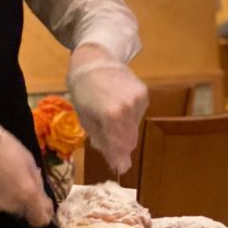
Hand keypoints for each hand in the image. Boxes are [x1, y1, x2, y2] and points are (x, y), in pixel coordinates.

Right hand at [0, 120, 52, 227]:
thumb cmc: (4, 148)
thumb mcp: (28, 160)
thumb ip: (35, 181)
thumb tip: (39, 194)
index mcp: (28, 194)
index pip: (41, 220)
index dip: (43, 212)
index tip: (40, 201)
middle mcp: (13, 206)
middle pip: (24, 211)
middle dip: (24, 199)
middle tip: (19, 182)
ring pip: (9, 206)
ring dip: (9, 196)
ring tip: (2, 178)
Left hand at [67, 47, 148, 173]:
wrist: (94, 59)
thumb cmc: (83, 89)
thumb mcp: (86, 118)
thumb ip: (102, 140)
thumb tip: (116, 162)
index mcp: (111, 115)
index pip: (121, 147)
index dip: (120, 160)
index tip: (119, 168)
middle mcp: (129, 108)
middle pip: (130, 140)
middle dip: (120, 146)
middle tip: (109, 144)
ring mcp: (139, 100)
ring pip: (135, 129)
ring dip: (124, 131)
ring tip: (109, 118)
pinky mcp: (144, 94)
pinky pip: (138, 116)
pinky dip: (128, 118)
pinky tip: (117, 107)